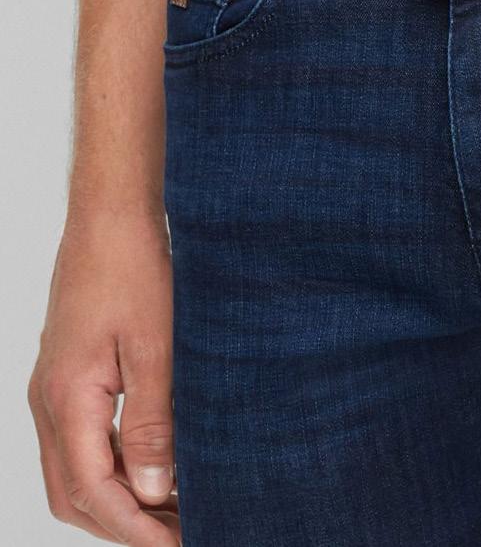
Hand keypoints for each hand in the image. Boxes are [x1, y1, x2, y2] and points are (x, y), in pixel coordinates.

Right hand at [29, 211, 178, 544]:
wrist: (110, 216)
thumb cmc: (133, 269)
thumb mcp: (154, 347)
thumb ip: (151, 422)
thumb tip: (152, 490)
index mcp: (66, 398)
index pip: (94, 492)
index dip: (137, 529)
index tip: (181, 544)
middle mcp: (48, 401)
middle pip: (75, 494)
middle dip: (123, 525)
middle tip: (181, 533)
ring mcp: (54, 387)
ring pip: (74, 471)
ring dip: (117, 499)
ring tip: (173, 507)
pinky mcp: (67, 374)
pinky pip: (80, 440)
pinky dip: (112, 465)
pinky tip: (151, 462)